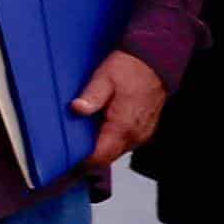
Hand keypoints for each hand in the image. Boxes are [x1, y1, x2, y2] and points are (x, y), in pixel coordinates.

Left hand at [70, 50, 166, 169]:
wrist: (154, 61)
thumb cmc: (130, 67)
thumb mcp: (104, 77)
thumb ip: (91, 96)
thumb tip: (77, 109)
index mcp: (123, 126)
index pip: (100, 157)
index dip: (82, 161)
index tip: (68, 157)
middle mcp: (134, 135)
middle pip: (107, 158)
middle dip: (90, 155)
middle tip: (72, 145)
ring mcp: (142, 135)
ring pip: (116, 152)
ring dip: (102, 147)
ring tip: (85, 134)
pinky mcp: (145, 131)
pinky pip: (126, 143)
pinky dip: (113, 140)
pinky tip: (102, 127)